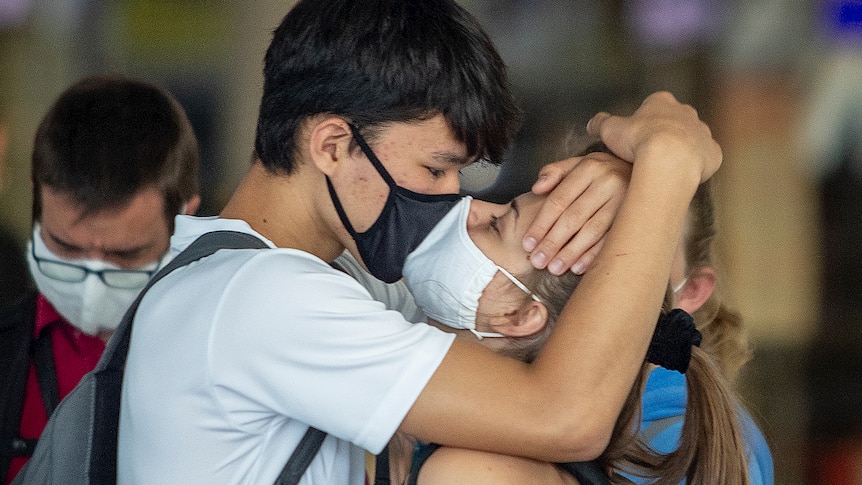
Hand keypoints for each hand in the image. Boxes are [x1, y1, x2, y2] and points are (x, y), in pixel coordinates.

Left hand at [524, 151, 630, 274]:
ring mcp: (624, 200)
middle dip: (553, 242)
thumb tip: (536, 188)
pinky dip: (594, 254)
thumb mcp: (579, 164)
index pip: (558, 200)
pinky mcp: (635, 217)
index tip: (528, 243)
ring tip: (555, 268)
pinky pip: (611, 239)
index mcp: (589, 168)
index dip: (541, 224)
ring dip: (571, 252)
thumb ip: (554, 172)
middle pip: (573, 217)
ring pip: (592, 230)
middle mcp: (607, 182)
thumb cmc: (603, 172)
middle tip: (538, 261)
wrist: (647, 171)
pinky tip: (579, 267)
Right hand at [587, 91, 721, 183]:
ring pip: (693, 138)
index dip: (643, 120)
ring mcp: (702, 132)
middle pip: (676, 120)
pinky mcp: (713, 152)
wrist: (670, 159)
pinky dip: (696, 165)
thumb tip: (592, 123)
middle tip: (650, 152)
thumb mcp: (610, 130)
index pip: (653, 105)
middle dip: (665, 133)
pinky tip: (682, 175)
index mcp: (661, 102)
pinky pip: (705, 158)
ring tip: (666, 167)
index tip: (636, 136)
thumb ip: (601, 123)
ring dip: (682, 149)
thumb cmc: (639, 140)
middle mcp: (686, 112)